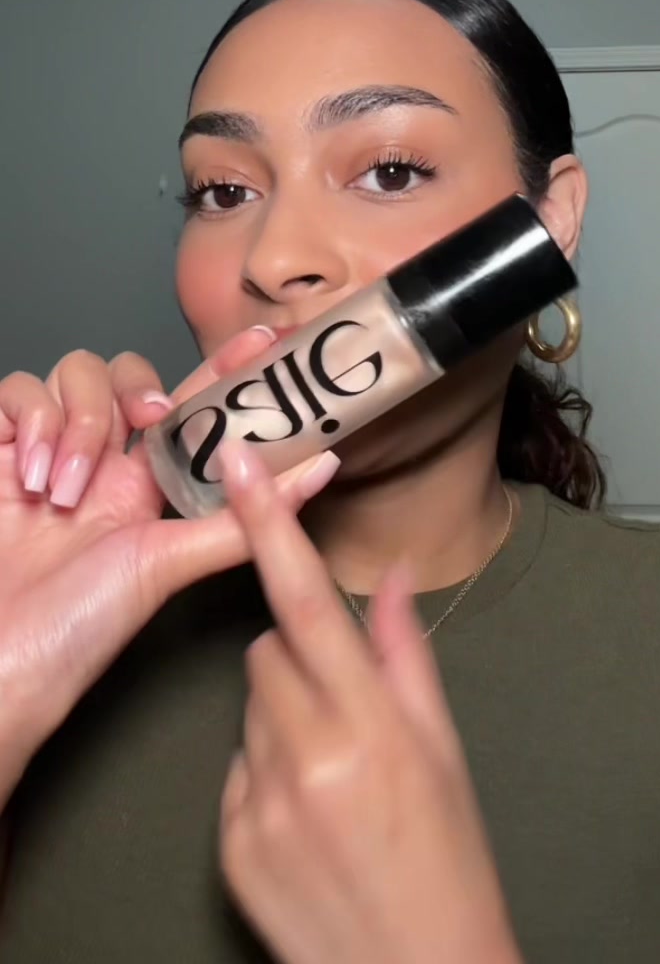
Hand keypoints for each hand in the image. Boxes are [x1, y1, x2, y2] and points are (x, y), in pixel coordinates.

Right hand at [0, 331, 338, 803]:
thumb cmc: (77, 628)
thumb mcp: (169, 565)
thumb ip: (239, 520)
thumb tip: (322, 469)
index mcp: (147, 485)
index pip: (194, 406)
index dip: (227, 367)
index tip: (265, 338)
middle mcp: (101, 461)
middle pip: (126, 372)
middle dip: (134, 388)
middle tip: (139, 422)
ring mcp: (47, 451)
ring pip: (74, 372)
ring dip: (78, 422)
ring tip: (63, 491)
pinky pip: (16, 391)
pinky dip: (29, 419)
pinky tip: (29, 472)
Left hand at [218, 442, 521, 963]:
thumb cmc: (449, 860)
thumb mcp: (445, 750)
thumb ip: (409, 655)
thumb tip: (397, 576)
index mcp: (371, 723)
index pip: (308, 602)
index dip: (268, 527)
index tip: (237, 467)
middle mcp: (308, 755)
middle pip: (268, 651)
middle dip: (297, 658)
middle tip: (344, 709)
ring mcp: (261, 803)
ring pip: (250, 707)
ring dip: (282, 717)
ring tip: (331, 773)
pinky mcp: (229, 843)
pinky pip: (234, 770)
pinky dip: (262, 774)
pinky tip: (305, 816)